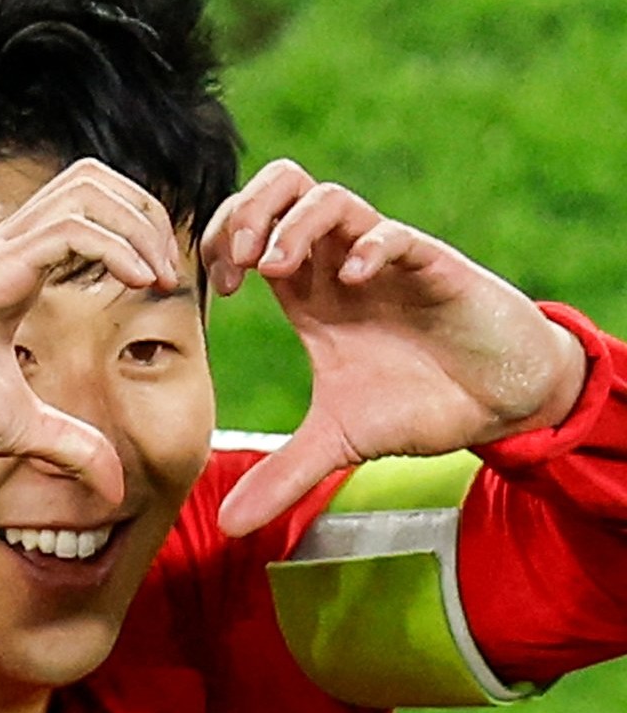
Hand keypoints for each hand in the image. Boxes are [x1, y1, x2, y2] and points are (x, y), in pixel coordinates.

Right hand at [0, 158, 181, 505]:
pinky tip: (140, 281)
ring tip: (160, 272)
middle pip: (90, 181)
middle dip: (142, 211)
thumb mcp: (22, 430)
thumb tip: (114, 489)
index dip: (131, 234)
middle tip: (169, 268)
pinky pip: (70, 230)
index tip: (160, 283)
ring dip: (136, 222)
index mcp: (14, 270)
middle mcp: (8, 247)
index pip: (83, 215)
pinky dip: (115, 247)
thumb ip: (71, 447)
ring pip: (84, 190)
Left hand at [200, 159, 585, 535]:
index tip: (217, 291)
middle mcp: (338, 265)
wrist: (496, 403)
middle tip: (235, 263)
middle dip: (245, 211)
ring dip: (292, 225)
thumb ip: (282, 476)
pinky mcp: (433, 267)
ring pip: (330, 198)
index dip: (220, 244)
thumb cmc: (415, 405)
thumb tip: (226, 525)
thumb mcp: (336, 444)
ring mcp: (384, 260)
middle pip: (282, 188)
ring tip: (274, 268)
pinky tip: (351, 280)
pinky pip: (395, 234)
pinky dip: (367, 247)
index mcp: (306, 293)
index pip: (249, 231)